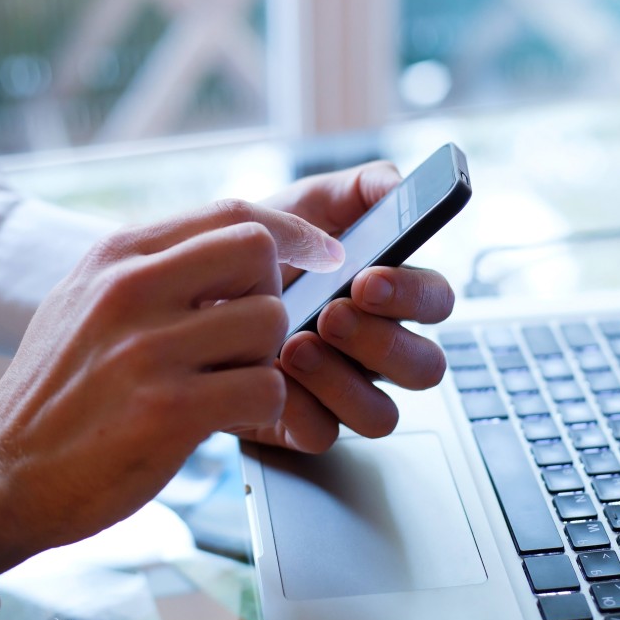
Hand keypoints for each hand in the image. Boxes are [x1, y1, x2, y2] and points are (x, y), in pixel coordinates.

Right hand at [0, 200, 342, 572]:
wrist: (1, 474)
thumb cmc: (54, 392)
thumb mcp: (84, 303)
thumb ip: (150, 269)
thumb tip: (236, 247)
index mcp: (114, 256)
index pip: (230, 212)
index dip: (291, 230)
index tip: (321, 255)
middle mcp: (129, 289)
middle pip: (258, 253)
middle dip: (268, 297)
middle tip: (244, 340)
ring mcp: (147, 349)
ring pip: (269, 322)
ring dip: (263, 359)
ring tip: (223, 382)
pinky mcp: (168, 411)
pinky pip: (266, 388)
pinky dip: (261, 408)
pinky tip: (223, 418)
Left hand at [233, 161, 454, 452]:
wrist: (183, 291)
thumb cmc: (252, 249)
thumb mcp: (302, 205)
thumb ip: (358, 188)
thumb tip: (403, 185)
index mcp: (386, 296)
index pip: (436, 302)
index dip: (413, 296)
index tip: (367, 279)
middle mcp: (373, 349)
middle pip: (425, 367)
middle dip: (382, 342)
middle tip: (330, 314)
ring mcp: (342, 392)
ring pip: (383, 412)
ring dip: (344, 379)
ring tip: (294, 345)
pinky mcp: (302, 425)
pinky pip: (324, 434)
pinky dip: (299, 407)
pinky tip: (269, 376)